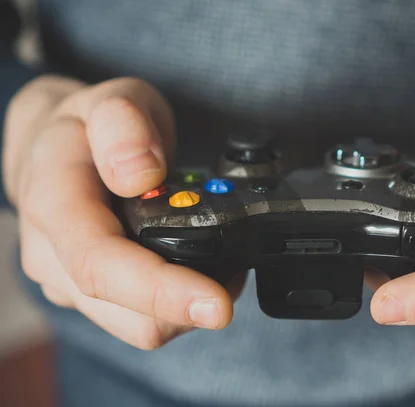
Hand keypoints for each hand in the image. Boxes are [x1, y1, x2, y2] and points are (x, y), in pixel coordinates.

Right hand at [3, 76, 239, 348]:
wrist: (52, 148)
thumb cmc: (84, 125)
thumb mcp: (109, 102)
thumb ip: (123, 126)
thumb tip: (141, 175)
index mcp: (53, 206)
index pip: (102, 267)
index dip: (162, 292)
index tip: (217, 304)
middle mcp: (53, 257)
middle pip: (129, 315)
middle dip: (189, 306)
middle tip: (236, 270)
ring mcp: (70, 282)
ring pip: (140, 326)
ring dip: (186, 307)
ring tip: (220, 264)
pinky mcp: (91, 294)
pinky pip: (141, 317)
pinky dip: (176, 301)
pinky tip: (195, 268)